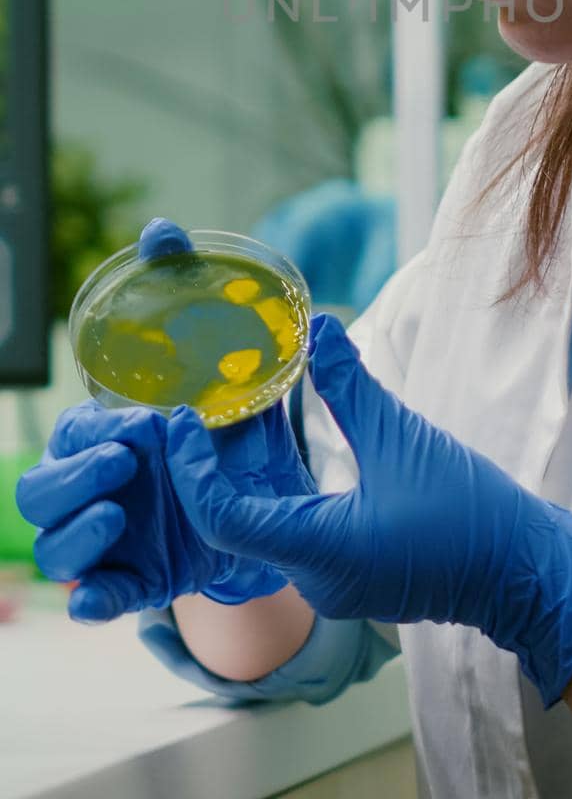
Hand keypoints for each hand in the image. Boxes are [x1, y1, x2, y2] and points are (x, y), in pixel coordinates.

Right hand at [15, 215, 317, 622]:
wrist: (275, 492)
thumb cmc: (227, 417)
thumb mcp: (219, 357)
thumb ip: (181, 288)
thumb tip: (160, 229)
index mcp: (106, 435)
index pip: (68, 434)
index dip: (89, 433)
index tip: (139, 427)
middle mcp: (97, 487)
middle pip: (38, 495)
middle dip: (70, 483)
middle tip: (122, 467)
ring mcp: (111, 538)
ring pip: (56, 550)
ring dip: (76, 539)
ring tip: (118, 521)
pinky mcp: (136, 579)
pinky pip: (96, 600)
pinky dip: (93, 601)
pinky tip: (104, 597)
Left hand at [165, 313, 571, 707]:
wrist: (522, 573)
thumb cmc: (469, 513)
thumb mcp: (404, 437)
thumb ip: (349, 386)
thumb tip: (316, 327)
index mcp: (319, 549)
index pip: (223, 518)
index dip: (194, 469)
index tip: (183, 422)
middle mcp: (314, 576)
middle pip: (237, 523)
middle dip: (212, 468)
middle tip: (198, 409)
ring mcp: (332, 582)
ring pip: (266, 528)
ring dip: (246, 479)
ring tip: (231, 419)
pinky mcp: (351, 575)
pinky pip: (296, 534)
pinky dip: (279, 493)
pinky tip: (280, 450)